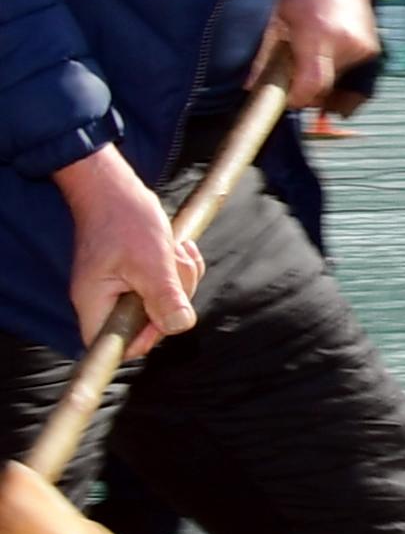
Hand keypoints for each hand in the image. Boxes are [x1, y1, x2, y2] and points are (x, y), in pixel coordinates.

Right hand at [53, 146, 197, 353]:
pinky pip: (167, 285)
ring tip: (173, 250)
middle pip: (148, 325)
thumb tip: (179, 326)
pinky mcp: (136, 277)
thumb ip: (164, 296)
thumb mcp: (151, 260)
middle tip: (173, 267)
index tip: (167, 313)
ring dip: (179, 278)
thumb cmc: (124, 219)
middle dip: (173, 297)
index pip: (117, 345)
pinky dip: (178, 269)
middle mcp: (104, 300)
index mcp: (96, 303)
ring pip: (163, 303)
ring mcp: (121, 289)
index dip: (147, 338)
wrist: (114, 188)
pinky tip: (177, 248)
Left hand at [265, 0, 379, 108]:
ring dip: (321, 75)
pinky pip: (350, 70)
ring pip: (338, 81)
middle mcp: (347, 45)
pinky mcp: (372, 47)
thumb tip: (251, 85)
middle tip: (291, 67)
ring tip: (309, 50)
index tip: (284, 95)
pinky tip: (325, 46)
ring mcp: (364, 47)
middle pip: (324, 89)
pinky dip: (335, 66)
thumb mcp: (276, 18)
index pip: (312, 88)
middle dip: (306, 87)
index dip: (296, 98)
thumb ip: (265, 55)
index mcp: (319, 36)